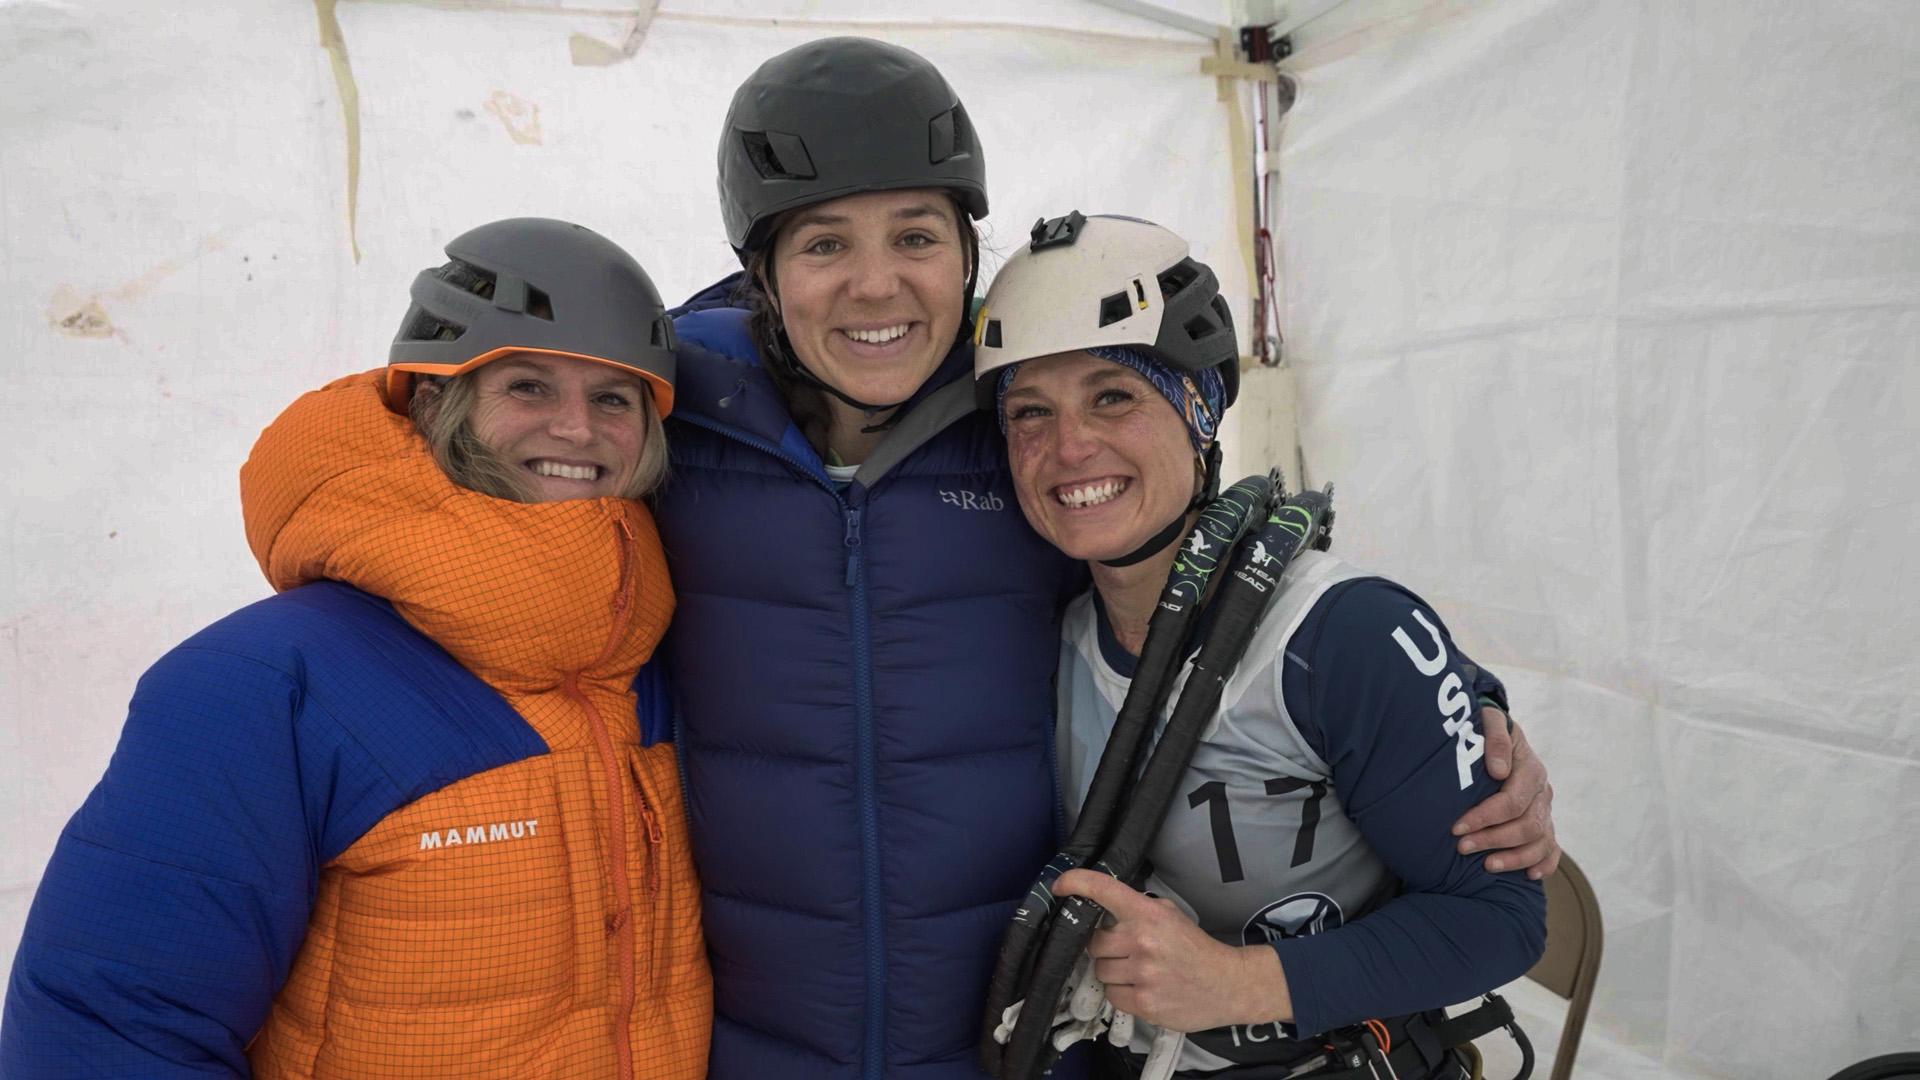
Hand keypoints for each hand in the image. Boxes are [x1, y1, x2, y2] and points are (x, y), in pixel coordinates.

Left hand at [1052, 870, 1289, 1032]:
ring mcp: (1143, 974)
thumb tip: (1103, 910)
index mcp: (1149, 914)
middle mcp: (1143, 941)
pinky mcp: (1144, 1003)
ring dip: (1114, 972)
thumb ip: (1138, 910)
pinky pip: (1112, 996)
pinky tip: (1143, 989)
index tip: (1060, 885)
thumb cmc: (1195, 949)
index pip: (1105, 890)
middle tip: (1127, 952)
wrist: (1227, 984)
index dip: (1077, 883)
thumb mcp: (1170, 915)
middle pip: (1094, 943)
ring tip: (1140, 973)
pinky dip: (1122, 994)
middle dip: (1105, 948)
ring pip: (1100, 971)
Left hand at [1451, 707, 1559, 878]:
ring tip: (1487, 866)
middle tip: (1462, 847)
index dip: (1485, 817)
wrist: (1497, 734)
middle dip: (1494, 839)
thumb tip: (1499, 771)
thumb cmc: (1486, 730)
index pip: (1512, 801)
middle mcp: (1543, 793)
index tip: (1457, 827)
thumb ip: (1495, 738)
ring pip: (1541, 842)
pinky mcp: (1544, 823)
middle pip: (1527, 826)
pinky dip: (1545, 864)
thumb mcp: (1489, 721)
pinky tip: (1529, 875)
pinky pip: (1552, 849)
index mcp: (1531, 769)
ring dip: (1515, 858)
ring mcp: (1546, 810)